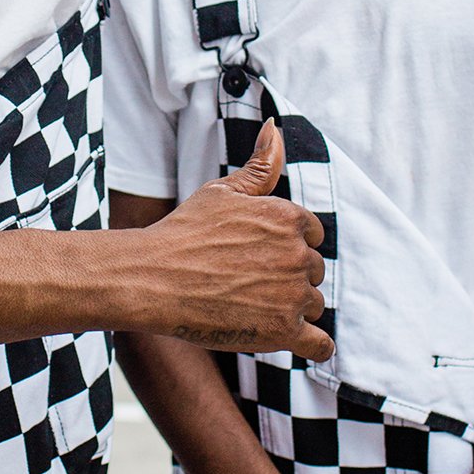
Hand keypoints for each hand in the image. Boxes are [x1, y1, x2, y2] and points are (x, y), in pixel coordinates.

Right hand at [141, 120, 331, 359]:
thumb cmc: (183, 233)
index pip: (310, 234)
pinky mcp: (283, 332)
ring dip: (293, 309)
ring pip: (313, 304)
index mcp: (288, 218)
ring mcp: (292, 295)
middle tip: (247, 281)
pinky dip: (316, 345)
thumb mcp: (222, 192)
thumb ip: (260, 165)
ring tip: (252, 307)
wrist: (152, 279)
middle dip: (288, 277)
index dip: (287, 245)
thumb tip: (274, 128)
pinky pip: (320, 344)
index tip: (259, 255)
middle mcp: (297, 255)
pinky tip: (303, 341)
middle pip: (313, 271)